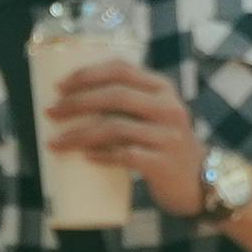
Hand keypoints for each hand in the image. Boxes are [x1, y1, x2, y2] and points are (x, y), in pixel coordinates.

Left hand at [44, 51, 211, 217]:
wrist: (200, 182)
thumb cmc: (164, 145)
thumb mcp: (155, 115)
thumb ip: (127, 104)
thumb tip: (71, 102)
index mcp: (163, 89)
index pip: (122, 69)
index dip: (87, 74)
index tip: (59, 86)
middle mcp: (169, 108)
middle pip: (115, 96)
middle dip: (76, 103)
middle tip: (51, 113)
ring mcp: (168, 137)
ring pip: (115, 128)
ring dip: (79, 134)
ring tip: (56, 142)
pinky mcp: (163, 164)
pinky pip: (125, 156)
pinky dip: (101, 156)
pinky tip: (85, 157)